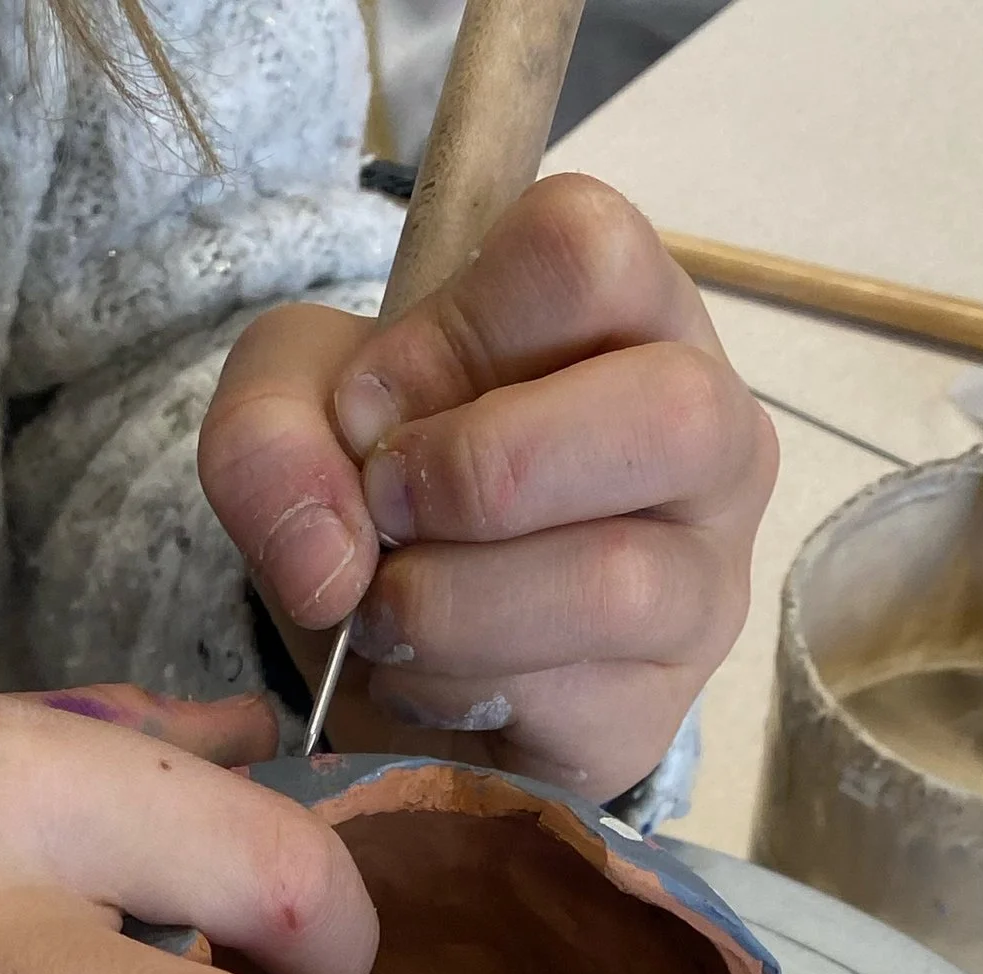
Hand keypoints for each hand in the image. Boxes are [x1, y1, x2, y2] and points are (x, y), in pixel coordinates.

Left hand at [200, 173, 776, 806]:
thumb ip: (272, 426)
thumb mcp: (300, 412)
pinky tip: (422, 679)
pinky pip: (566, 702)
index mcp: (635, 314)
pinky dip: (450, 694)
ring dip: (448, 604)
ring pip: (613, 581)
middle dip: (480, 469)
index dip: (453, 331)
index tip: (378, 406)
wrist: (386, 659)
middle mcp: (710, 438)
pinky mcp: (655, 711)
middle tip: (388, 513)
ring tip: (384, 611)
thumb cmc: (386, 494)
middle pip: (668, 411)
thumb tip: (328, 556)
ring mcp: (702, 584)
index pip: (590, 252)